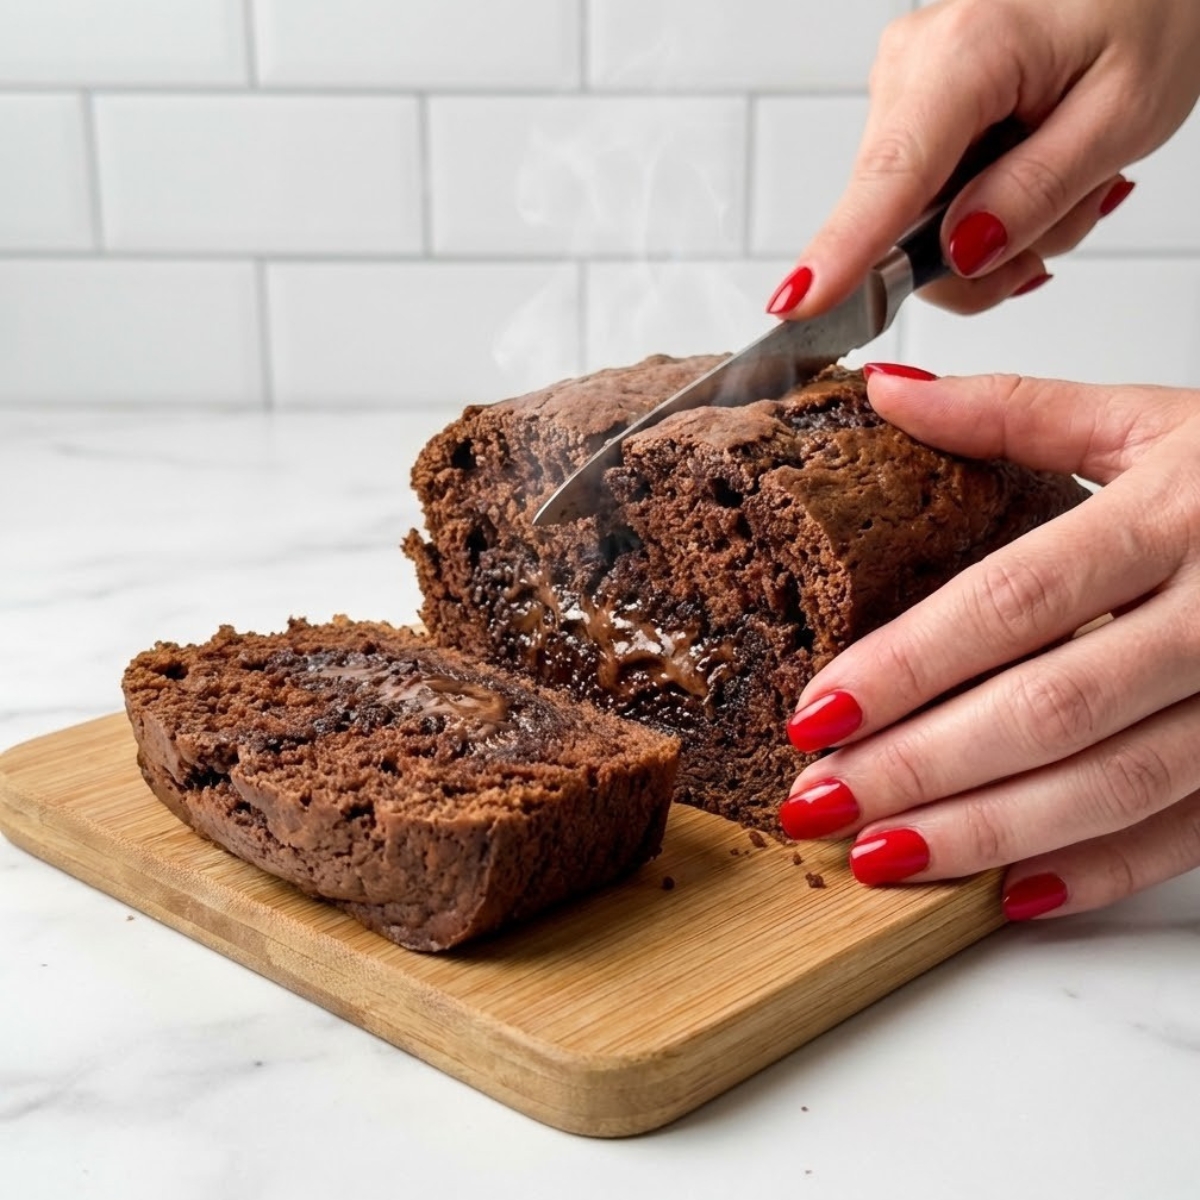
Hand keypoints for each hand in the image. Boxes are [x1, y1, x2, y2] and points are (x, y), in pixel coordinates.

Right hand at [767, 0, 1199, 316]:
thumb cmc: (1149, 13)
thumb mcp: (1124, 114)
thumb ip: (1035, 192)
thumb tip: (958, 252)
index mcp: (964, 53)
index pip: (889, 175)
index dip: (842, 250)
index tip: (797, 303)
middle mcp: (912, 67)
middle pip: (899, 223)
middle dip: (975, 257)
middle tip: (1056, 228)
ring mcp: (903, 88)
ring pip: (914, 225)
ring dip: (992, 234)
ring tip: (1060, 185)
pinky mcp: (910, 109)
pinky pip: (926, 202)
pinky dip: (984, 209)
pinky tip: (1029, 172)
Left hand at [778, 364, 1199, 918]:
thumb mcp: (1152, 420)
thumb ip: (1015, 411)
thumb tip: (888, 396)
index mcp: (1176, 514)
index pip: (1012, 601)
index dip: (908, 664)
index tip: (817, 712)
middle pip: (1049, 706)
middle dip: (922, 765)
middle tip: (821, 800)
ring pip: (1113, 784)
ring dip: (986, 833)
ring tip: (879, 853)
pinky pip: (1188, 832)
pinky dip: (1098, 869)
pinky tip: (1007, 892)